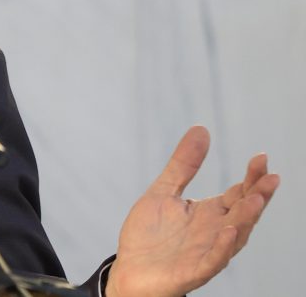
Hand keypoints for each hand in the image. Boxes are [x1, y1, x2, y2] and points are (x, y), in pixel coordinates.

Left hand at [105, 125, 279, 296]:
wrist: (129, 271)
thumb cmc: (149, 236)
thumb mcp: (163, 191)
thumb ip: (183, 165)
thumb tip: (201, 129)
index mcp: (209, 214)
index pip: (238, 193)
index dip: (251, 178)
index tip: (261, 158)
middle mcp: (214, 233)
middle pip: (243, 213)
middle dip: (258, 196)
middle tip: (270, 177)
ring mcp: (206, 253)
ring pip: (233, 236)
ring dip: (245, 219)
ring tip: (255, 200)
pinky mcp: (192, 271)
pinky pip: (212, 260)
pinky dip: (222, 247)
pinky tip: (227, 231)